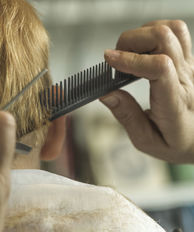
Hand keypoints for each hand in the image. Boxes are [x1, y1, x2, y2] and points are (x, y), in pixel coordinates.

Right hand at [101, 20, 193, 162]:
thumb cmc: (175, 142)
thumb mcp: (146, 140)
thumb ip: (126, 116)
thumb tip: (106, 94)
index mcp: (174, 103)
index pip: (158, 67)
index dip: (130, 59)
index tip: (109, 60)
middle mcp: (185, 79)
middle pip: (163, 38)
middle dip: (130, 42)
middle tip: (116, 60)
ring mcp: (190, 67)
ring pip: (171, 30)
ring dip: (142, 35)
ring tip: (128, 54)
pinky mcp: (188, 61)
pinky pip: (176, 33)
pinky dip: (153, 32)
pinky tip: (142, 50)